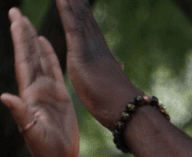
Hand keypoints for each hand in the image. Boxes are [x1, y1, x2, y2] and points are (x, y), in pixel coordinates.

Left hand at [0, 8, 79, 156]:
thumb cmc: (45, 150)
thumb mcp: (31, 132)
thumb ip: (20, 114)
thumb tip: (5, 97)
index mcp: (29, 94)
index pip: (23, 61)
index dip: (19, 40)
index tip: (15, 20)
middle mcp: (36, 89)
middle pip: (28, 55)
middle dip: (21, 33)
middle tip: (15, 11)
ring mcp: (47, 91)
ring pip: (39, 59)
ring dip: (32, 40)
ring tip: (26, 21)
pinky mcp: (60, 96)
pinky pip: (54, 69)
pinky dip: (49, 54)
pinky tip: (45, 42)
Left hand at [55, 0, 143, 128]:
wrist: (126, 110)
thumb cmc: (120, 103)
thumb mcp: (113, 83)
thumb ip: (115, 71)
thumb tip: (120, 64)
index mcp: (99, 53)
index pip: (88, 26)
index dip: (82, 10)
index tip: (78, 0)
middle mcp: (95, 45)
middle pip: (83, 16)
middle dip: (77, 2)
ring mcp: (88, 47)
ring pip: (77, 16)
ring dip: (71, 2)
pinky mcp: (80, 52)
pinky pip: (70, 26)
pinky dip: (65, 11)